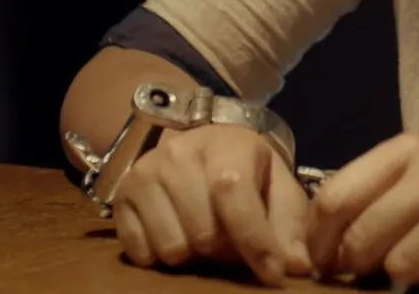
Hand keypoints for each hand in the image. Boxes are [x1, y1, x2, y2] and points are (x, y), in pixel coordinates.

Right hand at [110, 124, 310, 286]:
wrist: (198, 149)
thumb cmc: (247, 172)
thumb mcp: (277, 187)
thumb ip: (289, 226)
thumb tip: (297, 266)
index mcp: (228, 143)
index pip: (234, 194)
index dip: (256, 241)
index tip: (273, 274)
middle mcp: (180, 152)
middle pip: (205, 232)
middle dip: (225, 250)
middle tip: (231, 239)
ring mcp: (145, 172)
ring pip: (173, 248)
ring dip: (194, 256)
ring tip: (203, 233)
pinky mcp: (121, 196)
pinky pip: (141, 253)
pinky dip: (161, 255)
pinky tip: (175, 231)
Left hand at [307, 133, 418, 290]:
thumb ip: (380, 190)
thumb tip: (329, 240)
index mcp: (407, 150)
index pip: (335, 197)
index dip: (319, 239)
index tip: (323, 261)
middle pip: (363, 240)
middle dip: (360, 266)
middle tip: (374, 269)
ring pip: (402, 266)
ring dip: (411, 274)